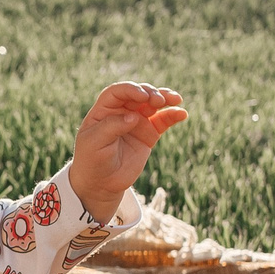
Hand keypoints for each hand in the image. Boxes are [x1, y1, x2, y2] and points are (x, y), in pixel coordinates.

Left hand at [67, 82, 187, 221]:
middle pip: (138, 94)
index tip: (142, 96)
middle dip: (150, 93)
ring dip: (165, 98)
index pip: (118, 92)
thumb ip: (111, 127)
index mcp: (104, 110)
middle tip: (159, 101)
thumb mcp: (94, 143)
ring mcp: (137, 122)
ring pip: (153, 104)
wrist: (101, 183)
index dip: (131, 90)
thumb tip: (134, 117)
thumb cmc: (92, 160)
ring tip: (175, 99)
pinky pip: (163, 121)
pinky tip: (182, 114)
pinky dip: (173, 115)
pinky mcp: (149, 134)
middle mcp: (122, 112)